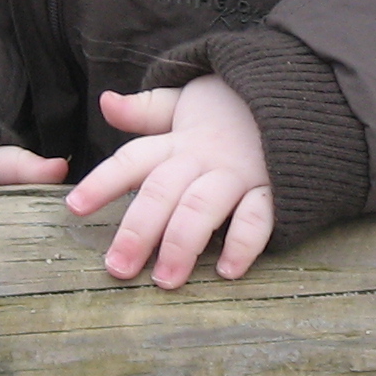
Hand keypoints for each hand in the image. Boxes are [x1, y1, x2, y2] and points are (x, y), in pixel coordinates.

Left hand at [65, 77, 273, 287]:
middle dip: (138, 230)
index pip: (133, 160)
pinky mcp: (274, 189)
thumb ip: (148, 110)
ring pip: (202, 207)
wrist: (302, 95)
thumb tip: (106, 103)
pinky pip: (258, 217)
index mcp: (179, 142)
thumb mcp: (189, 101)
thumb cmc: (237, 109)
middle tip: (118, 268)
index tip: (74, 208)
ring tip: (165, 279)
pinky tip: (227, 271)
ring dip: (182, 243)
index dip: (103, 182)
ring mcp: (239, 174)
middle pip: (162, 191)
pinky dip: (244, 243)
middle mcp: (203, 159)